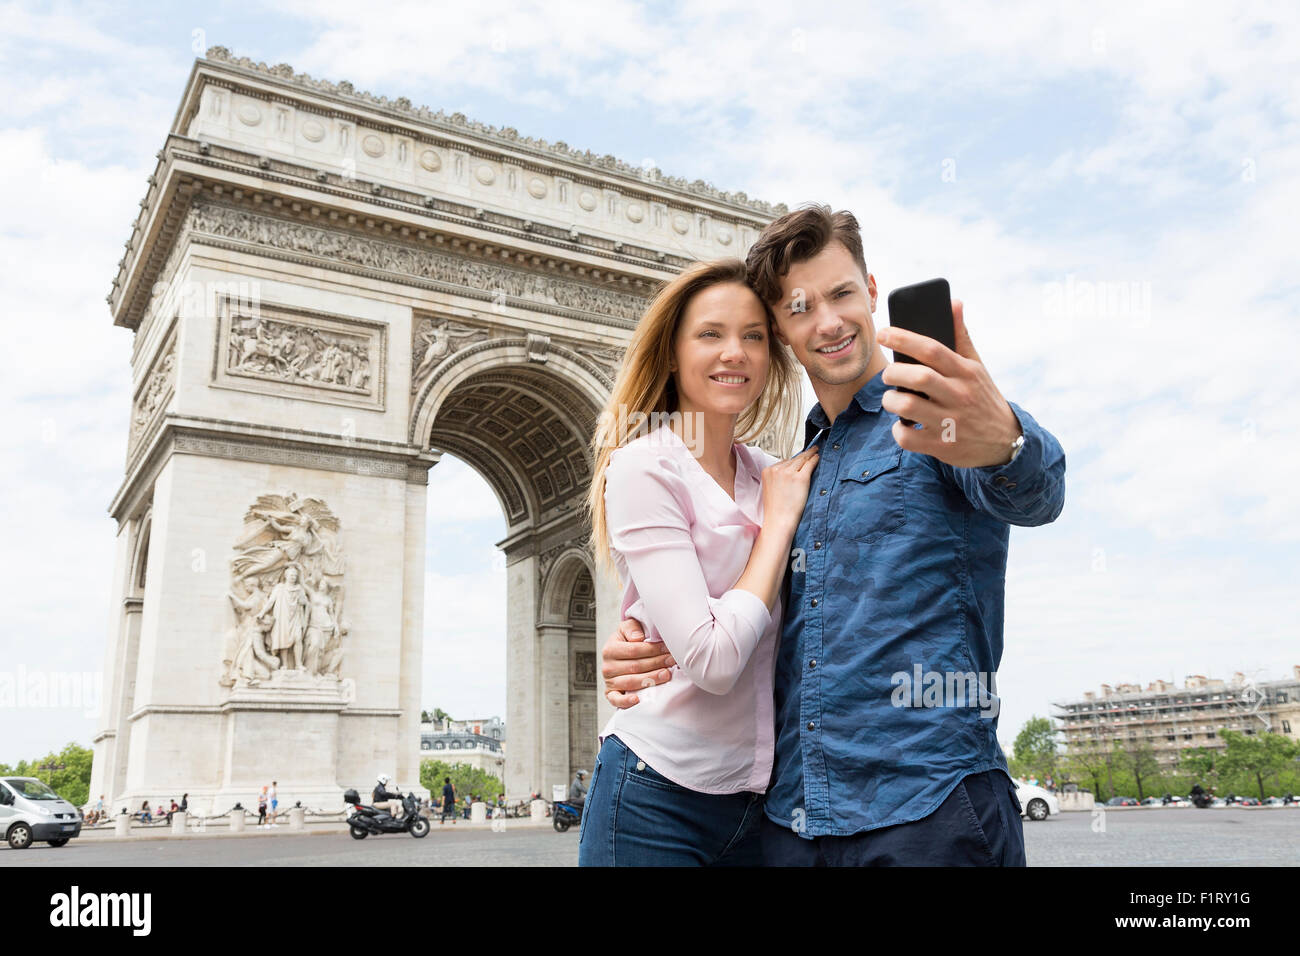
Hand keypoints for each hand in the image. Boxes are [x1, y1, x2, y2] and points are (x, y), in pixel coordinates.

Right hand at [601, 617, 674, 708]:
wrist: (620, 655)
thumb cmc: (627, 641)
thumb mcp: (628, 629)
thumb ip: (632, 628)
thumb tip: (638, 638)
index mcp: (610, 649)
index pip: (634, 650)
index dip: (652, 649)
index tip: (667, 648)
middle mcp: (607, 666)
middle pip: (635, 666)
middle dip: (656, 663)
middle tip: (671, 661)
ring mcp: (609, 682)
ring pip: (631, 682)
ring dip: (650, 679)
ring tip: (666, 674)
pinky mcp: (611, 694)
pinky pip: (616, 700)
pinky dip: (626, 701)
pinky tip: (637, 699)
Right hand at [759, 446, 818, 529]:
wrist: (779, 520)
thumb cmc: (776, 509)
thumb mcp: (771, 488)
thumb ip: (778, 477)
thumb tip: (791, 470)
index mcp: (767, 471)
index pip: (784, 461)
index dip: (794, 460)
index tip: (800, 456)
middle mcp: (777, 469)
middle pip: (793, 459)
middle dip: (803, 455)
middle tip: (812, 450)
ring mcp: (789, 473)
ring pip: (801, 459)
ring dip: (810, 455)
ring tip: (816, 451)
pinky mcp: (801, 478)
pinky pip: (809, 464)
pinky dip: (814, 460)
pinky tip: (818, 457)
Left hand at [876, 299, 1021, 467]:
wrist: (1005, 442)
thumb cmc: (981, 397)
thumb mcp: (977, 367)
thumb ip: (961, 337)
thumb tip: (953, 302)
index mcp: (966, 372)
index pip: (932, 349)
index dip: (904, 338)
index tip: (882, 333)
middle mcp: (959, 396)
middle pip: (918, 377)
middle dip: (893, 372)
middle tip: (888, 374)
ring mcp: (951, 423)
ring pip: (907, 406)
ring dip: (891, 400)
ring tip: (893, 398)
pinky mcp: (942, 446)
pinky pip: (907, 437)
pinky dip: (897, 430)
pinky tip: (902, 424)